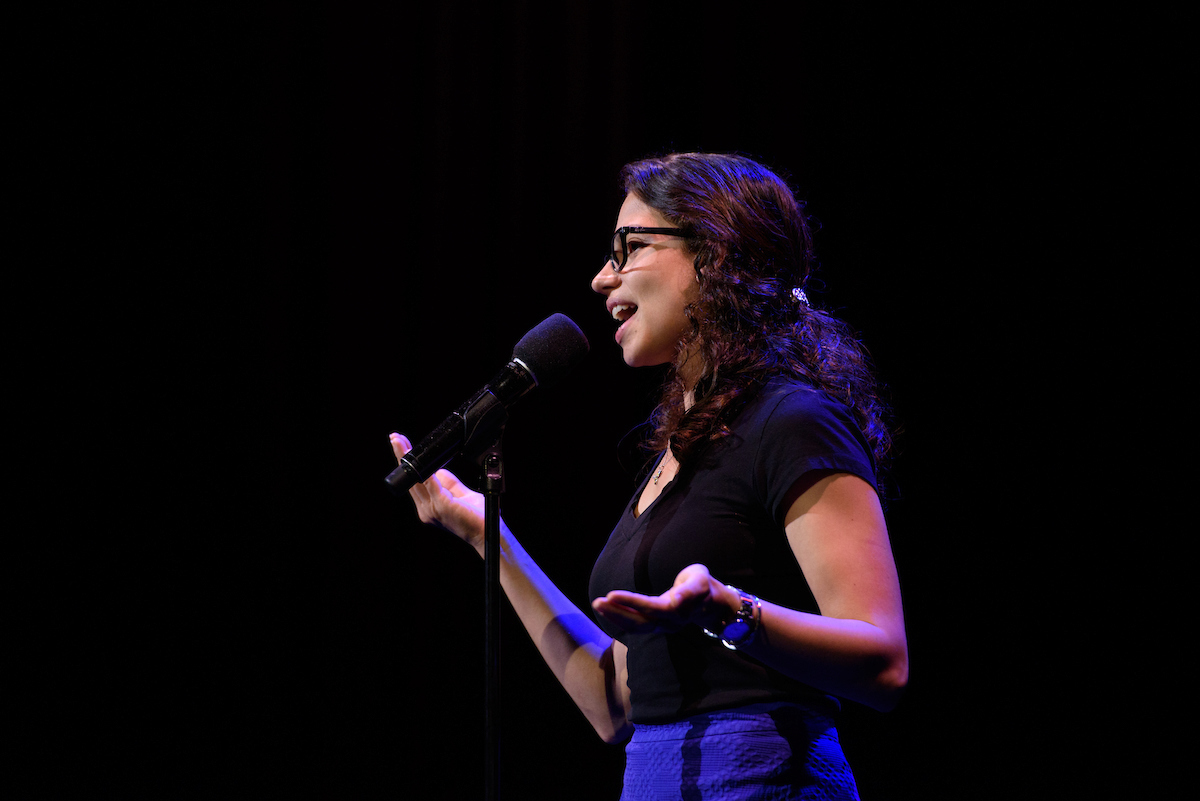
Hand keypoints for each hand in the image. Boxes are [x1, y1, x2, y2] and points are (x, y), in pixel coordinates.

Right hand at [391, 433, 485, 552]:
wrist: (488, 532)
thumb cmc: (477, 516)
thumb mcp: (459, 493)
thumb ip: (448, 482)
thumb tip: (438, 469)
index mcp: (428, 507)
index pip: (413, 482)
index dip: (406, 464)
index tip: (400, 445)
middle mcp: (426, 509)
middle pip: (409, 479)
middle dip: (402, 456)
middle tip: (395, 438)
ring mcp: (431, 509)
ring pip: (415, 479)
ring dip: (407, 459)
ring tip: (400, 442)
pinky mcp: (442, 505)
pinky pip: (430, 483)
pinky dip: (423, 469)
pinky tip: (419, 457)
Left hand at [591, 564, 740, 634]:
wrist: (712, 604)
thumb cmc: (703, 585)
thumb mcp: (700, 579)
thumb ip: (689, 590)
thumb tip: (676, 600)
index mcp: (678, 609)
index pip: (651, 607)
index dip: (631, 602)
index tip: (611, 594)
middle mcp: (669, 622)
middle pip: (640, 622)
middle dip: (617, 613)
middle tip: (597, 601)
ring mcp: (663, 626)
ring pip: (636, 627)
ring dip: (615, 617)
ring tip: (597, 604)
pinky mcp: (658, 626)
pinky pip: (637, 626)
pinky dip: (620, 619)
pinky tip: (606, 610)